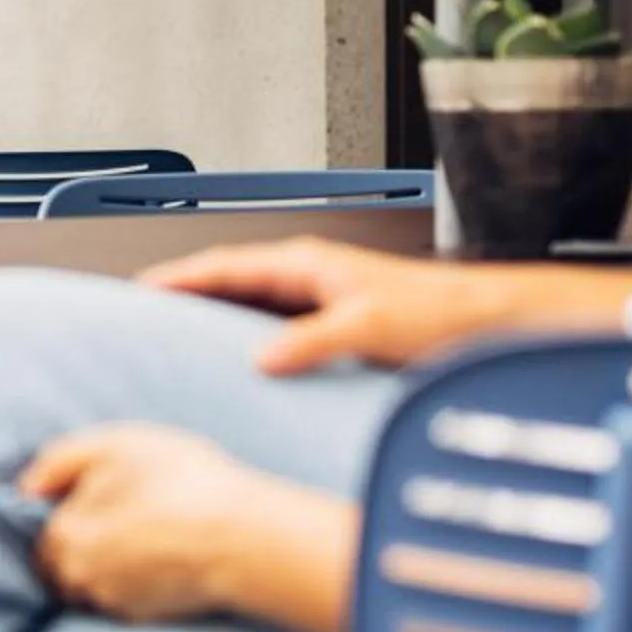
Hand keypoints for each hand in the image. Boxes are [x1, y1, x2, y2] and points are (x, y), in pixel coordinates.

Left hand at [17, 425, 292, 622]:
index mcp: (62, 538)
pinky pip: (119, 595)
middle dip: (80, 538)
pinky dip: (129, 578)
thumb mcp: (112, 445)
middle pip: (59, 560)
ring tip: (141, 534)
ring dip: (102, 560)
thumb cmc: (180, 482)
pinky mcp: (142, 618)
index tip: (100, 493)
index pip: (41, 529)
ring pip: (88, 579)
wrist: (245, 539)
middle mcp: (77, 580)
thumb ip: (58, 461)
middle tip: (124, 513)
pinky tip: (158, 555)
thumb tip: (27, 488)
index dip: (66, 507)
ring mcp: (110, 604)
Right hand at [139, 237, 631, 375]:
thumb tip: (262, 359)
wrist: (492, 323)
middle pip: (228, 284)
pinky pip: (272, 330)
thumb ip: (313, 339)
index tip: (139, 292)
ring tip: (173, 345)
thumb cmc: (443, 313)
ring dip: (213, 321)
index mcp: (308, 263)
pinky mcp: (335, 326)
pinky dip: (243, 341)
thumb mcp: (370, 324)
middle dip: (183, 297)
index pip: (224, 266)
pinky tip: (236, 367)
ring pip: (249, 308)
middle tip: (141, 320)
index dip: (178, 278)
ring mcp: (320, 300)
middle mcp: (310, 277)